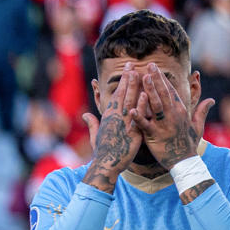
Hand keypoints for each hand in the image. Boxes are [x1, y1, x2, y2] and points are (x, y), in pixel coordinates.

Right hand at [80, 67, 142, 191]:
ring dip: (134, 87)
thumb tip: (85, 114)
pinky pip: (137, 117)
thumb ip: (92, 123)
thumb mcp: (95, 136)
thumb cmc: (101, 152)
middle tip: (132, 64)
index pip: (116, 95)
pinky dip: (141, 105)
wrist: (105, 166)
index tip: (127, 70)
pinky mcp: (132, 133)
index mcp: (107, 117)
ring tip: (139, 72)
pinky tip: (145, 95)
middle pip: (122, 94)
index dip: (122, 82)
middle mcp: (115, 118)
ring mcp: (123, 124)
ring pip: (129, 102)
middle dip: (127, 78)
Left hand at [134, 63, 213, 171]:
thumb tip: (211, 99)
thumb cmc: (189, 143)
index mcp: (181, 111)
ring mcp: (163, 125)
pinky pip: (144, 125)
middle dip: (156, 79)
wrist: (184, 162)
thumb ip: (202, 110)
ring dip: (149, 90)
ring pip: (155, 104)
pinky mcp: (154, 136)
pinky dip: (138, 117)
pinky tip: (131, 109)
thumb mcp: (198, 125)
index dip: (163, 80)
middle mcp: (173, 115)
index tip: (156, 68)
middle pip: (164, 93)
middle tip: (148, 65)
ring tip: (142, 78)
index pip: (171, 91)